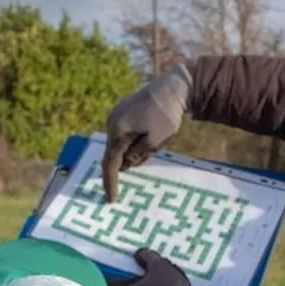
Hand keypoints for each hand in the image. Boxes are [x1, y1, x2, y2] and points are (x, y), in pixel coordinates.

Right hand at [101, 62, 192, 201]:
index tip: (112, 199)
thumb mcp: (156, 142)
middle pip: (114, 152)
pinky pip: (124, 132)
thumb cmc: (166, 115)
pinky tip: (150, 134)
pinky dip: (133, 141)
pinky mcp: (123, 109)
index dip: (111, 183)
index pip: (111, 164)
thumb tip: (125, 164)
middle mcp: (112, 122)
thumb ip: (138, 155)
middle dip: (127, 163)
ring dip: (133, 150)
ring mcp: (116, 114)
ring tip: (156, 139)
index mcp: (118, 131)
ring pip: (119, 142)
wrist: (173, 86)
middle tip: (149, 155)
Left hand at [109, 249, 196, 285]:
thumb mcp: (159, 265)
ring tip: (154, 274)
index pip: (108, 282)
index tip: (120, 261)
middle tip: (139, 265)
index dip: (113, 269)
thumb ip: (146, 256)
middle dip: (130, 276)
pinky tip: (161, 285)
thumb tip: (139, 254)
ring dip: (141, 285)